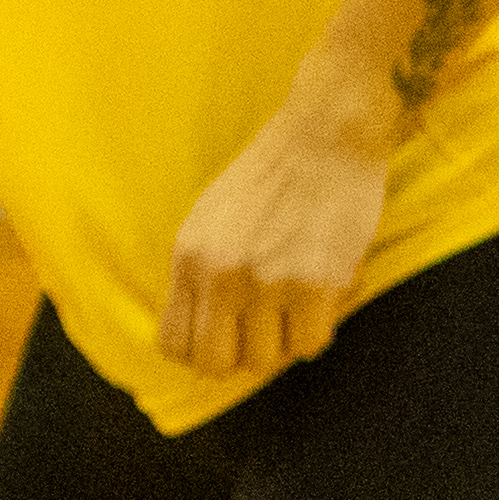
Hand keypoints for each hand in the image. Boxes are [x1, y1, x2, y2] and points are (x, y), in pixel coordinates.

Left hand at [163, 71, 395, 378]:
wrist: (325, 135)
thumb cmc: (272, 176)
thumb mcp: (211, 219)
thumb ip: (200, 272)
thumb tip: (201, 333)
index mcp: (188, 256)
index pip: (173, 344)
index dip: (200, 352)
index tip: (225, 340)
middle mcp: (219, 274)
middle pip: (215, 364)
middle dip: (240, 358)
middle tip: (264, 333)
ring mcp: (266, 282)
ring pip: (266, 361)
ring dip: (283, 340)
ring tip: (296, 304)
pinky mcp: (314, 285)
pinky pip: (310, 345)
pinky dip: (318, 328)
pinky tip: (322, 295)